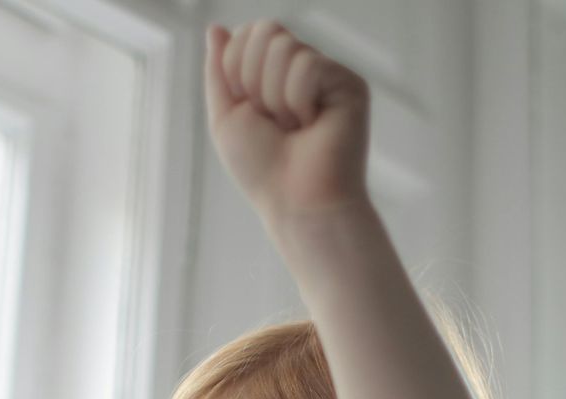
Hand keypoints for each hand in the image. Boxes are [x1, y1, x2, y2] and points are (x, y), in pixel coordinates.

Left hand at [204, 21, 369, 229]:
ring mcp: (328, 74)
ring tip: (295, 128)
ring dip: (275, 97)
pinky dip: (298, 101)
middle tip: (274, 122)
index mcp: (275, 73)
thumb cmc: (263, 170)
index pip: (249, 33)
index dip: (236, 69)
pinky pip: (308, 66)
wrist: (297, 202)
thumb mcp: (225, 118)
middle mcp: (303, 68)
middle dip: (254, 82)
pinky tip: (314, 125)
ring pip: (285, 47)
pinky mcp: (349, 84)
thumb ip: (219, 70)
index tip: (250, 111)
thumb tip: (216, 28)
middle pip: (266, 31)